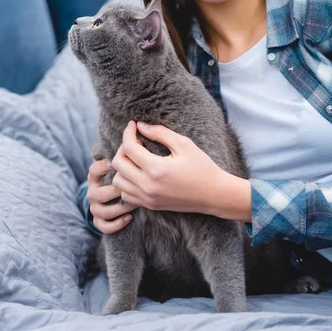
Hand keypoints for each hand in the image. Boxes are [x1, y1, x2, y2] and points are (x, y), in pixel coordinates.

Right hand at [87, 158, 136, 233]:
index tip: (113, 163)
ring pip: (100, 210)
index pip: (93, 171)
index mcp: (96, 176)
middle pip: (97, 193)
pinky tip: (130, 218)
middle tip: (131, 188)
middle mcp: (93, 191)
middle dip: (114, 191)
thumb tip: (141, 139)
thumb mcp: (124, 164)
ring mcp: (95, 207)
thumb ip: (127, 155)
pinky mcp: (99, 221)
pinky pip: (103, 226)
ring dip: (118, 208)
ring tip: (134, 204)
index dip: (101, 167)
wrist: (117, 196)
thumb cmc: (125, 175)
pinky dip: (116, 224)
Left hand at [111, 120, 226, 214]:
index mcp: (156, 169)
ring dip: (123, 167)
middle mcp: (148, 186)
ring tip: (136, 158)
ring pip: (118, 181)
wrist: (213, 194)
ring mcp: (147, 198)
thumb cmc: (202, 167)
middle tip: (136, 141)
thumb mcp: (184, 144)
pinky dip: (126, 183)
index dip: (128, 132)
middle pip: (118, 164)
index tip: (133, 125)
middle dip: (123, 148)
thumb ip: (160, 132)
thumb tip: (141, 126)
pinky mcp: (150, 205)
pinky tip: (139, 174)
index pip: (129, 147)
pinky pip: (125, 195)